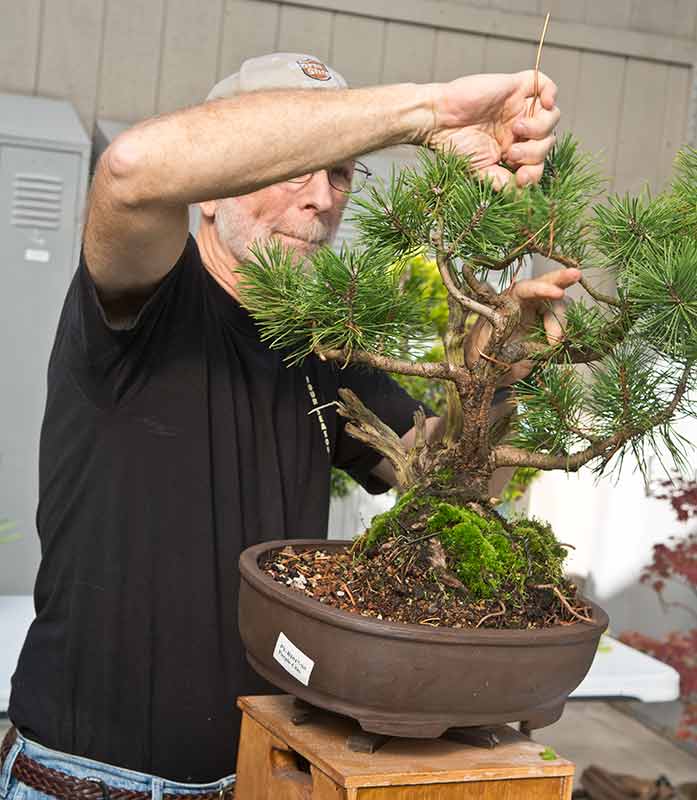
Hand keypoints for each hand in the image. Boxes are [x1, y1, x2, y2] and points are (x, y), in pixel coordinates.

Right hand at [425, 70, 559, 187]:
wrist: (438, 120)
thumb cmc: (454, 146)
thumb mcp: (482, 171)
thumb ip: (505, 183)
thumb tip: (525, 198)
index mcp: (512, 149)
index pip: (538, 162)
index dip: (534, 172)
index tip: (520, 178)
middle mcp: (519, 129)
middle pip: (548, 140)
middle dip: (534, 151)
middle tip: (511, 152)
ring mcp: (519, 107)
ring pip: (552, 116)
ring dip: (540, 127)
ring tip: (516, 128)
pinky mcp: (516, 87)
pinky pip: (546, 85)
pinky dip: (551, 93)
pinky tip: (544, 104)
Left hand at [465, 268, 580, 384]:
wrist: (491, 366)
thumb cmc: (486, 352)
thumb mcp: (490, 346)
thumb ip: (509, 339)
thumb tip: (520, 336)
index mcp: (508, 302)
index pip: (526, 289)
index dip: (542, 289)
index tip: (558, 293)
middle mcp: (526, 302)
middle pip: (547, 284)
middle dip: (562, 279)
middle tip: (576, 274)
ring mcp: (541, 312)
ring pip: (560, 306)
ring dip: (562, 322)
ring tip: (553, 344)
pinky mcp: (551, 325)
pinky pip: (564, 322)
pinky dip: (566, 331)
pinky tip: (558, 344)